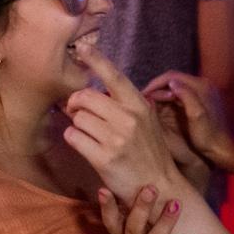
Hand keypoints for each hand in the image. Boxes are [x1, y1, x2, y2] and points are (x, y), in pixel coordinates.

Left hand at [64, 43, 181, 202]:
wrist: (160, 186)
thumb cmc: (148, 152)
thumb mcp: (145, 121)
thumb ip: (124, 105)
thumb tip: (94, 93)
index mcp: (139, 105)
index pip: (114, 76)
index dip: (96, 60)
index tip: (82, 47)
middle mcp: (129, 118)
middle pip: (85, 97)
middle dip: (75, 104)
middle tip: (75, 111)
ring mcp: (117, 139)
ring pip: (78, 118)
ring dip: (76, 125)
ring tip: (88, 134)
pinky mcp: (104, 158)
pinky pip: (73, 137)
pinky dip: (73, 139)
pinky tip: (83, 145)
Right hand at [142, 71, 233, 169]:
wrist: (222, 149)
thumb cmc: (208, 137)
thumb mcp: (197, 116)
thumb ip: (186, 97)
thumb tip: (171, 83)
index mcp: (201, 86)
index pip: (172, 76)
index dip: (155, 84)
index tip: (143, 95)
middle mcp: (203, 84)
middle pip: (173, 79)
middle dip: (157, 87)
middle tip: (144, 99)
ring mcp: (203, 91)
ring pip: (176, 86)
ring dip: (163, 92)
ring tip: (150, 102)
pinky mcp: (201, 99)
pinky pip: (181, 93)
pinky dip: (170, 97)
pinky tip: (162, 106)